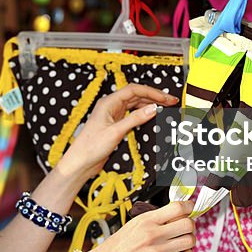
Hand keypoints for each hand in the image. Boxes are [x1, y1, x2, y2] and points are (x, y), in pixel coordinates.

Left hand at [57, 84, 178, 182]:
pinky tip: (151, 115)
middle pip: (136, 95)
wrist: (80, 162)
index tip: (166, 98)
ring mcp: (113, 115)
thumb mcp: (116, 132)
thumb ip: (135, 119)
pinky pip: (132, 114)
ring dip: (150, 104)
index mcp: (108, 102)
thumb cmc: (90, 147)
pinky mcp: (115, 124)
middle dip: (154, 97)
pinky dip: (143, 113)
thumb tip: (153, 108)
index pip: (134, 90)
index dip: (152, 92)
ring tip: (165, 106)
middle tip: (170, 101)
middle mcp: (111, 106)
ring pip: (135, 104)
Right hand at [86, 200, 194, 251]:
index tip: (190, 208)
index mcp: (146, 220)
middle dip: (191, 225)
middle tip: (187, 228)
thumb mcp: (134, 224)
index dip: (189, 206)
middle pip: (188, 224)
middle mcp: (152, 234)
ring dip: (190, 241)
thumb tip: (176, 213)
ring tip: (183, 242)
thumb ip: (154, 219)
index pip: (177, 207)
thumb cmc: (116, 247)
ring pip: (189, 241)